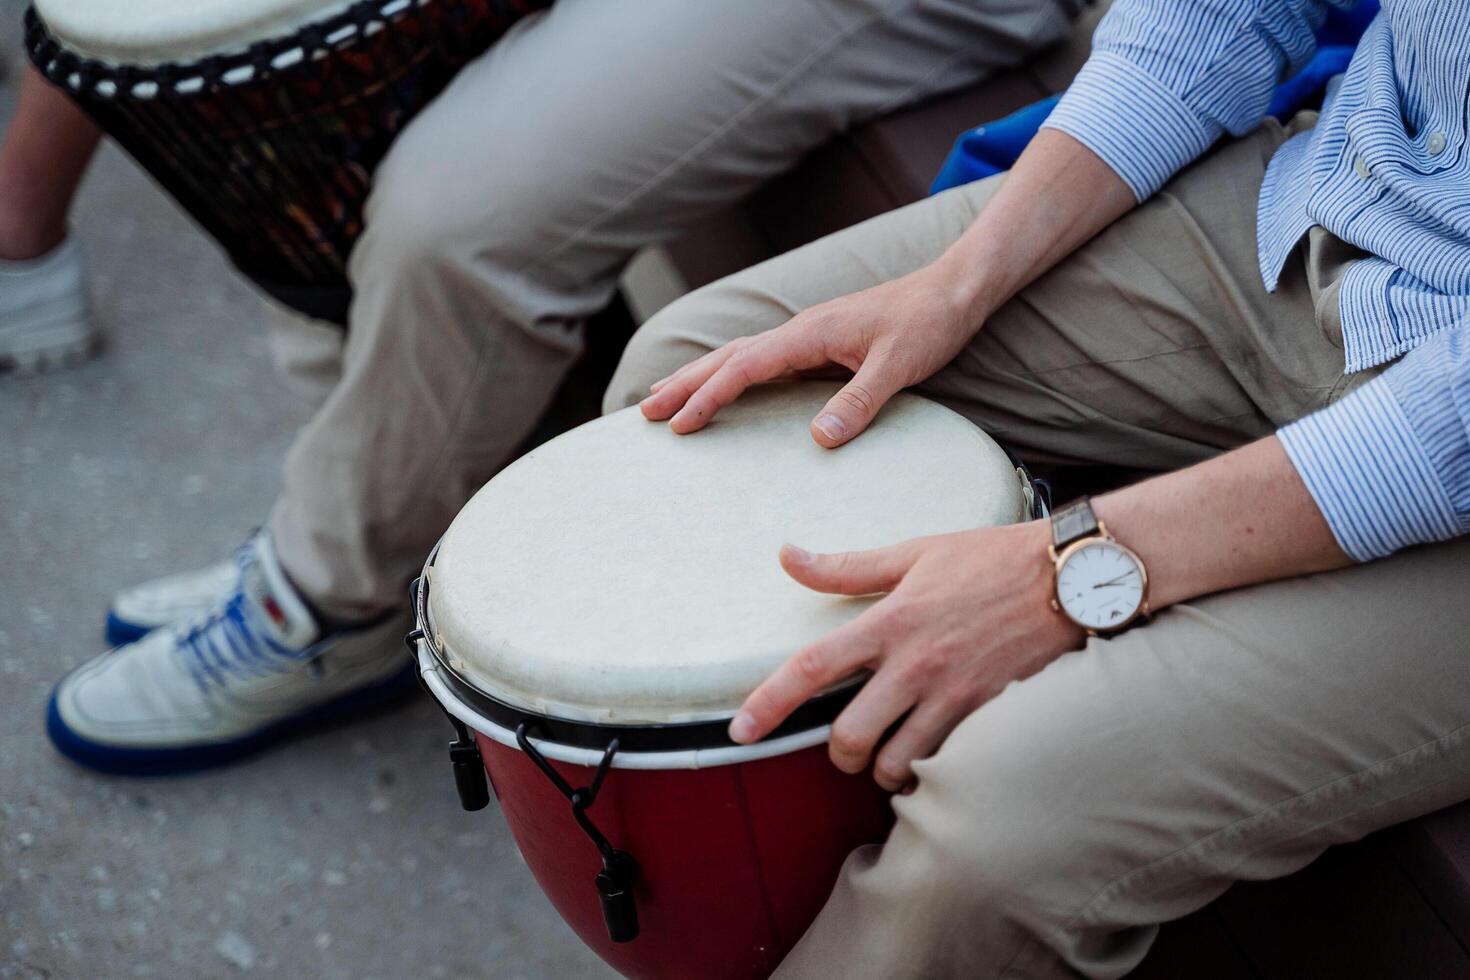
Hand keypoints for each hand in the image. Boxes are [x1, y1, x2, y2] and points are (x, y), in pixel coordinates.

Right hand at [640, 259, 984, 447]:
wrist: (954, 290)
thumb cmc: (929, 323)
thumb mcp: (899, 366)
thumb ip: (858, 402)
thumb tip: (817, 438)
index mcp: (810, 333)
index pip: (745, 367)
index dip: (709, 396)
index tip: (680, 424)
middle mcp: (800, 331)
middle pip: (728, 357)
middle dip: (684, 384)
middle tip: (644, 411)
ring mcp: (807, 335)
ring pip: (739, 355)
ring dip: (700, 376)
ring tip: (664, 396)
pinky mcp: (819, 343)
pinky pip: (761, 360)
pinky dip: (731, 374)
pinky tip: (723, 386)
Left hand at [730, 521, 1084, 790]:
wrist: (1069, 577)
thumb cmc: (989, 559)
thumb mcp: (914, 552)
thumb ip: (847, 566)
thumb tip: (787, 555)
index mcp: (890, 621)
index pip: (812, 667)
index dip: (768, 705)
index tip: (739, 733)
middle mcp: (916, 664)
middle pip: (850, 736)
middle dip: (839, 755)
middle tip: (847, 747)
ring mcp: (953, 694)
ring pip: (896, 763)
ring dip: (883, 769)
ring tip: (888, 755)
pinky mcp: (988, 715)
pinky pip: (945, 764)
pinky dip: (929, 770)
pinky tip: (930, 756)